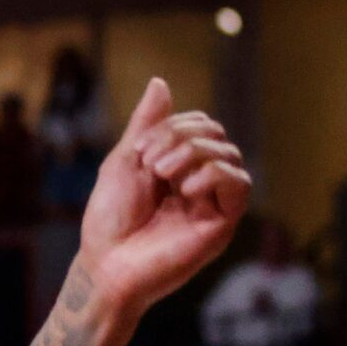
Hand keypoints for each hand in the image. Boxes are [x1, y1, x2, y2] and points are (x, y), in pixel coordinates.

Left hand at [81, 79, 251, 316]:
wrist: (107, 263)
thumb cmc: (109, 218)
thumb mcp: (124, 160)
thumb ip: (146, 124)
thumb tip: (160, 82)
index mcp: (177, 164)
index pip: (198, 124)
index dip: (172, 126)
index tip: (139, 150)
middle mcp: (199, 180)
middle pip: (214, 134)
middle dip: (180, 137)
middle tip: (151, 163)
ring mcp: (213, 201)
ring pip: (228, 153)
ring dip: (193, 154)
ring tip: (163, 175)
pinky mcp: (223, 222)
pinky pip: (239, 182)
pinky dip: (213, 174)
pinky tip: (186, 189)